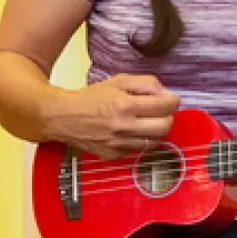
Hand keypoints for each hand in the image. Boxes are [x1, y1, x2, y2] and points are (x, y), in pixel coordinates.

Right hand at [56, 74, 178, 158]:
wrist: (63, 117)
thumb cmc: (91, 97)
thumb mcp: (118, 81)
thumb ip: (145, 83)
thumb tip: (166, 94)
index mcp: (126, 105)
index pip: (166, 106)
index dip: (173, 101)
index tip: (170, 100)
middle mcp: (124, 127)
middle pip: (165, 127)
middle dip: (167, 117)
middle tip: (159, 112)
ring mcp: (119, 144)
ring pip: (155, 142)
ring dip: (155, 130)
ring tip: (145, 121)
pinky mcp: (114, 156)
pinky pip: (138, 150)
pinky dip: (139, 141)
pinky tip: (130, 132)